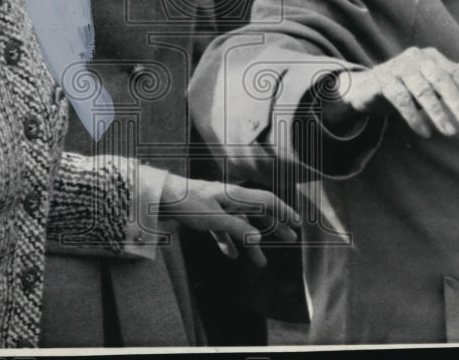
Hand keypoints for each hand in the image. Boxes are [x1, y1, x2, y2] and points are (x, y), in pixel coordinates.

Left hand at [159, 175, 299, 266]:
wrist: (161, 197)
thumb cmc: (187, 204)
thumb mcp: (213, 218)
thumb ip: (236, 228)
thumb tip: (258, 237)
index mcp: (235, 195)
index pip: (266, 201)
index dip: (283, 211)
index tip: (297, 223)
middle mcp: (229, 199)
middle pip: (258, 213)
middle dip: (274, 227)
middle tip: (290, 239)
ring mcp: (218, 207)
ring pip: (241, 225)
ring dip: (251, 243)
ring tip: (260, 262)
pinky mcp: (206, 215)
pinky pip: (223, 230)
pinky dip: (229, 242)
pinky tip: (232, 256)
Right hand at [340, 47, 458, 137]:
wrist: (367, 88)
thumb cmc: (405, 85)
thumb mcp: (430, 81)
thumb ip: (453, 76)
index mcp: (430, 56)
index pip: (453, 73)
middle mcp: (415, 57)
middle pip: (440, 79)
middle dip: (455, 101)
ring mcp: (397, 67)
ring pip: (421, 90)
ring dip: (436, 113)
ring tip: (448, 132)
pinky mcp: (382, 80)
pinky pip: (402, 100)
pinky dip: (414, 118)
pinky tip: (424, 132)